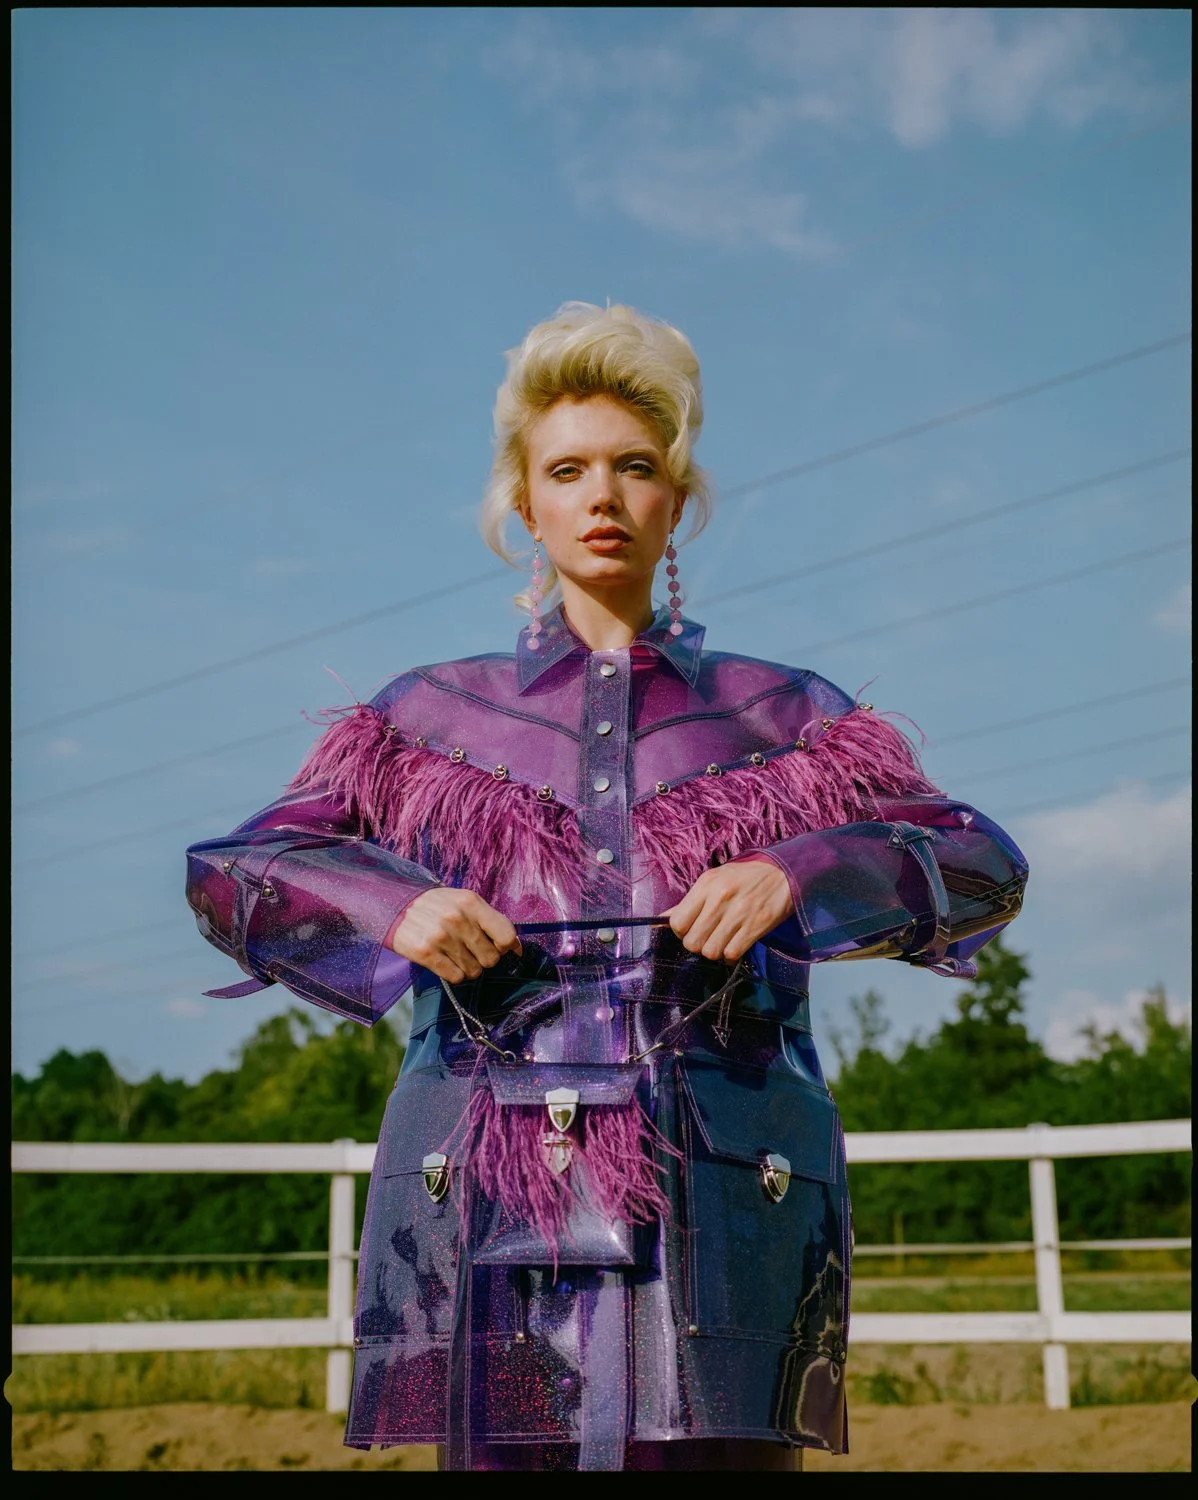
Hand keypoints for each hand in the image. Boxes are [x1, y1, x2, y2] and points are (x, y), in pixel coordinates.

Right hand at [389, 887, 521, 982]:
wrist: (396, 905)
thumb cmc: (438, 905)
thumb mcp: (465, 901)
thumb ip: (490, 920)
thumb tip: (516, 947)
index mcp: (471, 903)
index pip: (506, 936)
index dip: (507, 947)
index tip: (500, 947)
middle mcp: (457, 919)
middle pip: (491, 958)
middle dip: (484, 958)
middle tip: (470, 950)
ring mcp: (440, 937)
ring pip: (474, 971)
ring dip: (468, 967)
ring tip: (455, 953)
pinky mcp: (425, 953)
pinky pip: (455, 977)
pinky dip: (454, 973)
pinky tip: (445, 961)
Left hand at [662, 858, 794, 962]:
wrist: (785, 873)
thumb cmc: (746, 877)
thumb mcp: (716, 879)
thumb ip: (691, 900)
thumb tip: (663, 918)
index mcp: (706, 885)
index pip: (677, 921)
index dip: (682, 932)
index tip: (692, 929)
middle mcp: (719, 899)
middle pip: (691, 942)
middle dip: (698, 944)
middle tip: (709, 937)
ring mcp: (737, 914)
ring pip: (710, 951)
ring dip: (715, 952)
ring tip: (723, 941)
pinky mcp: (755, 927)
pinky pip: (731, 954)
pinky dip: (731, 955)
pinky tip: (736, 945)